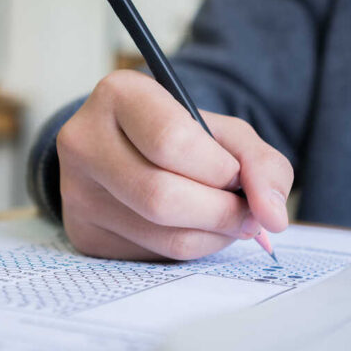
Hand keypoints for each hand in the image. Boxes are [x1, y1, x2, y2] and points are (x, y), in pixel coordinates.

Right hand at [57, 70, 293, 260]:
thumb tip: (273, 216)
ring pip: (161, 234)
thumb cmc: (178, 136)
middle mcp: (84, 142)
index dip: (218, 168)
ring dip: (214, 235)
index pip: (172, 142)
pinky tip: (194, 228)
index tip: (235, 175)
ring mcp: (77, 192)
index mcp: (118, 96)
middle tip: (245, 212)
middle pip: (162, 196)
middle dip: (221, 211)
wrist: (125, 152)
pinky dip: (191, 248)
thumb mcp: (222, 131)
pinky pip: (152, 255)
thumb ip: (259, 162)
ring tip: (225, 219)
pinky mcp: (84, 233)